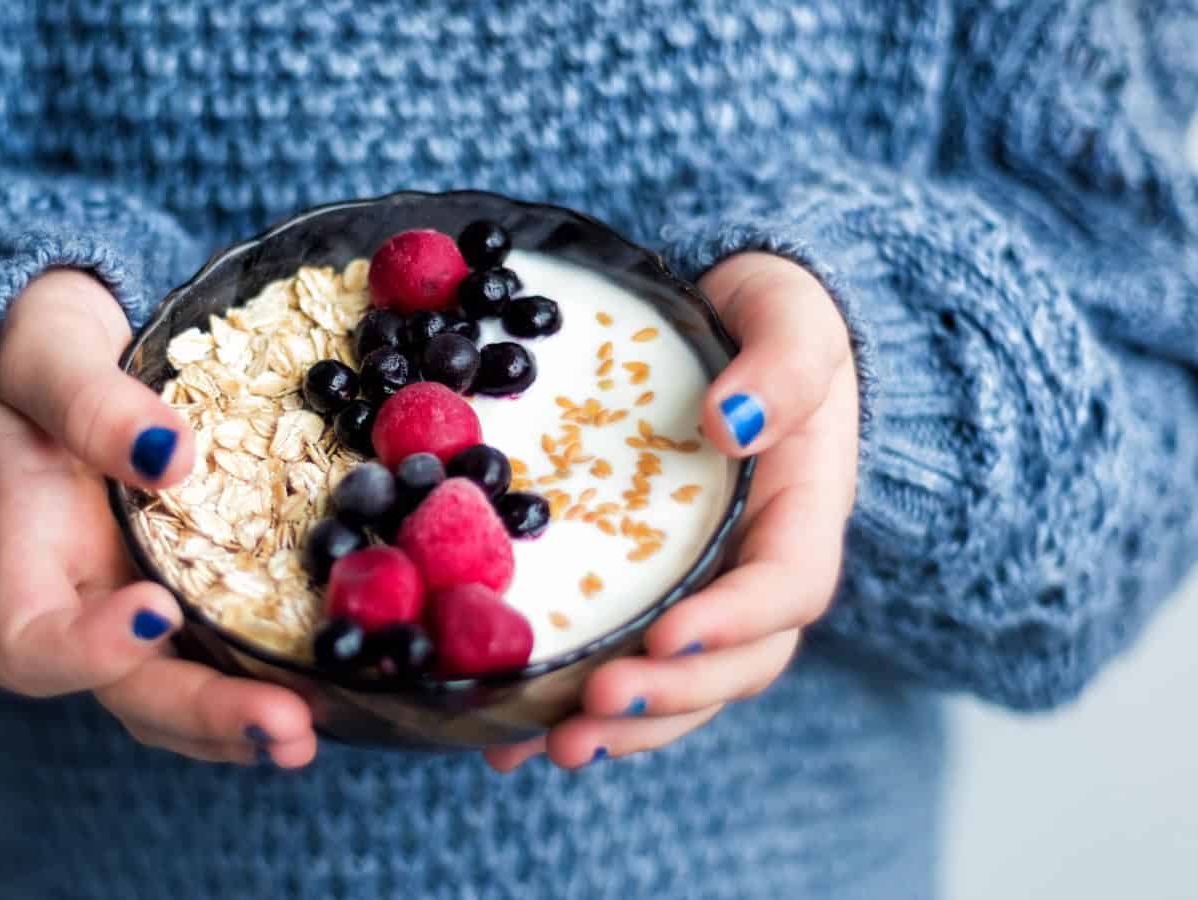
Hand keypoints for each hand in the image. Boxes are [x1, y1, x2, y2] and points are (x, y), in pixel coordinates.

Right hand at [0, 270, 315, 766]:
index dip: (86, 651)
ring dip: (240, 725)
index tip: (155, 609)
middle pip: (127, 692)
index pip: (28, 643)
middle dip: (203, 713)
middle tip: (284, 725)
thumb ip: (92, 403)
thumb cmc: (38, 353)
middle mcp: (83, 601)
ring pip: (179, 696)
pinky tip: (330, 692)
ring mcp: (140, 605)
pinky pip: (228, 655)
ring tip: (309, 735)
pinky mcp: (198, 592)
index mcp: (27, 555)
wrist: (65, 356)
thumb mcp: (48, 353)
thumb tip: (171, 458)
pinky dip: (271, 681)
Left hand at [485, 252, 859, 770]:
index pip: (788, 588)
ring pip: (679, 685)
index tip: (666, 633)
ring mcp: (704, 590)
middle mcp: (757, 569)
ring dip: (619, 728)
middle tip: (589, 715)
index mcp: (802, 512)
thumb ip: (781, 366)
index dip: (733, 623)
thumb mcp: (793, 319)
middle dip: (665, 699)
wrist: (733, 321)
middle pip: (734, 665)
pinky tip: (506, 736)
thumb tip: (732, 423)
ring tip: (545, 747)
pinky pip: (623, 661)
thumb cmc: (772, 316)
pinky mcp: (647, 593)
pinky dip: (571, 706)